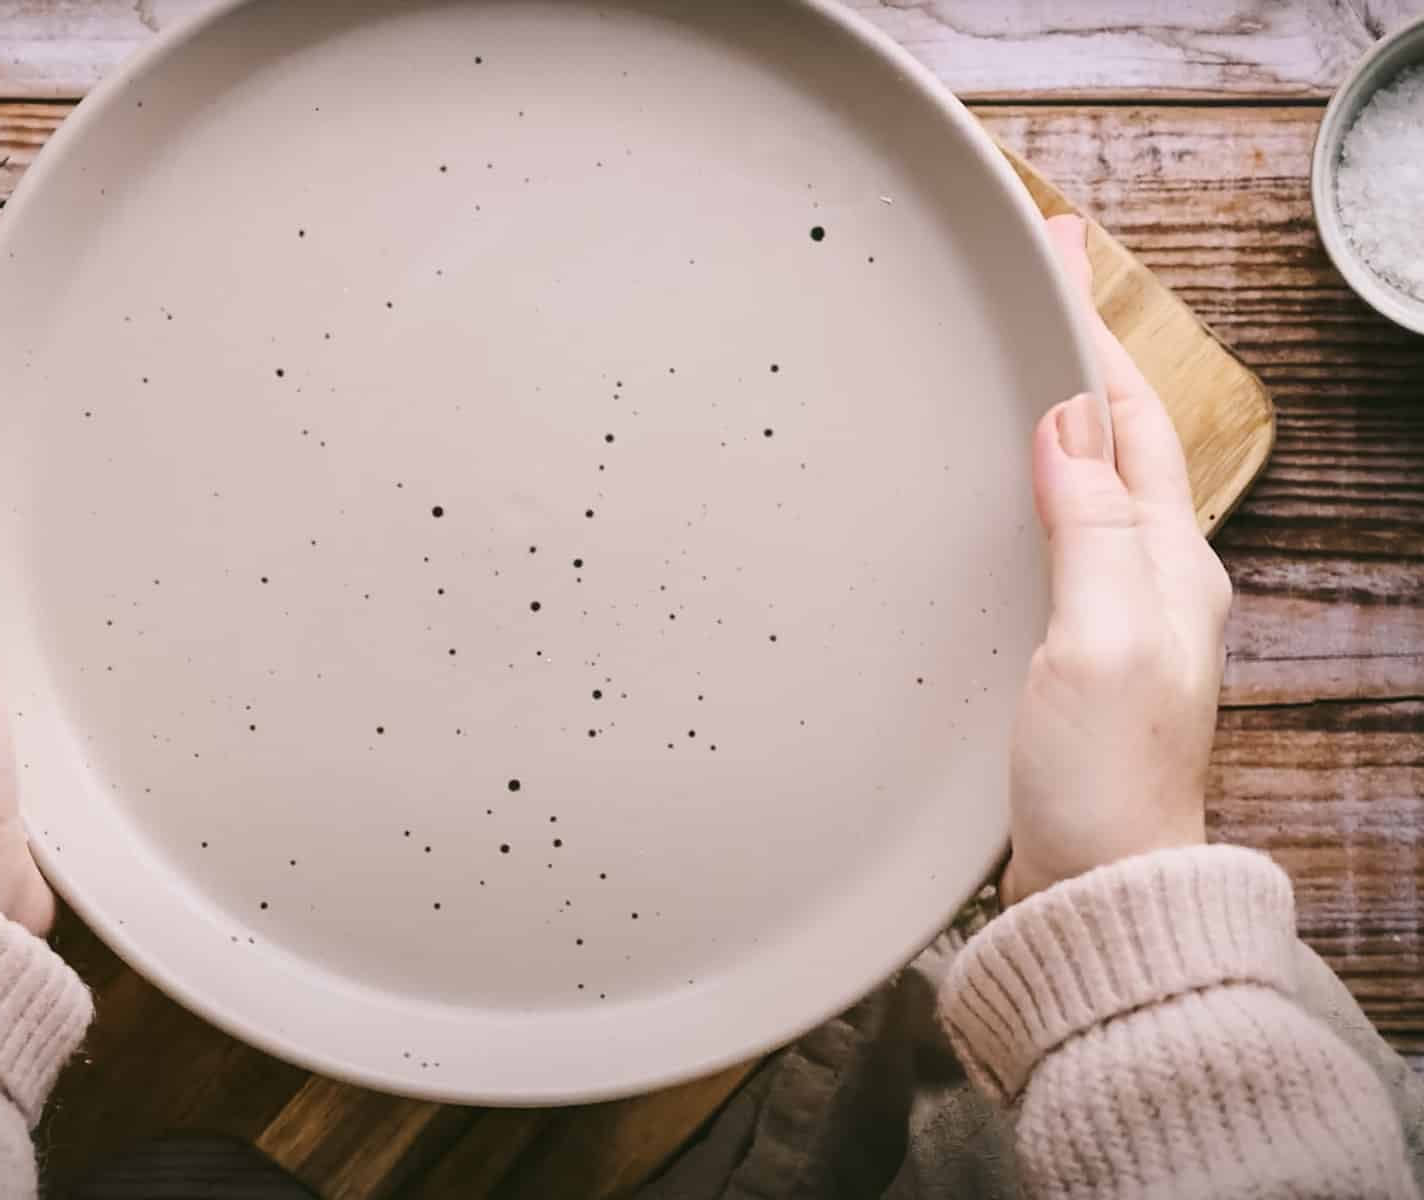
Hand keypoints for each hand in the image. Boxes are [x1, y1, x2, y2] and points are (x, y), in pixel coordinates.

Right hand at [1003, 215, 1232, 905]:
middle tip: (1036, 280)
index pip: (1123, 415)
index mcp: (1166, 562)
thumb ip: (1090, 525)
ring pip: (1082, 481)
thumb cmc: (1104, 778)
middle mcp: (1147, 578)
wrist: (1094, 887)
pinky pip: (1052, 534)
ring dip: (1053, 412)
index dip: (1089, 329)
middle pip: (1110, 435)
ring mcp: (1110, 614)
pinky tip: (998, 484)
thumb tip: (1066, 420)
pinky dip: (1028, 483)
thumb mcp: (1099, 638)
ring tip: (1015, 355)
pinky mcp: (1067, 650)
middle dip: (1075, 351)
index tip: (1060, 251)